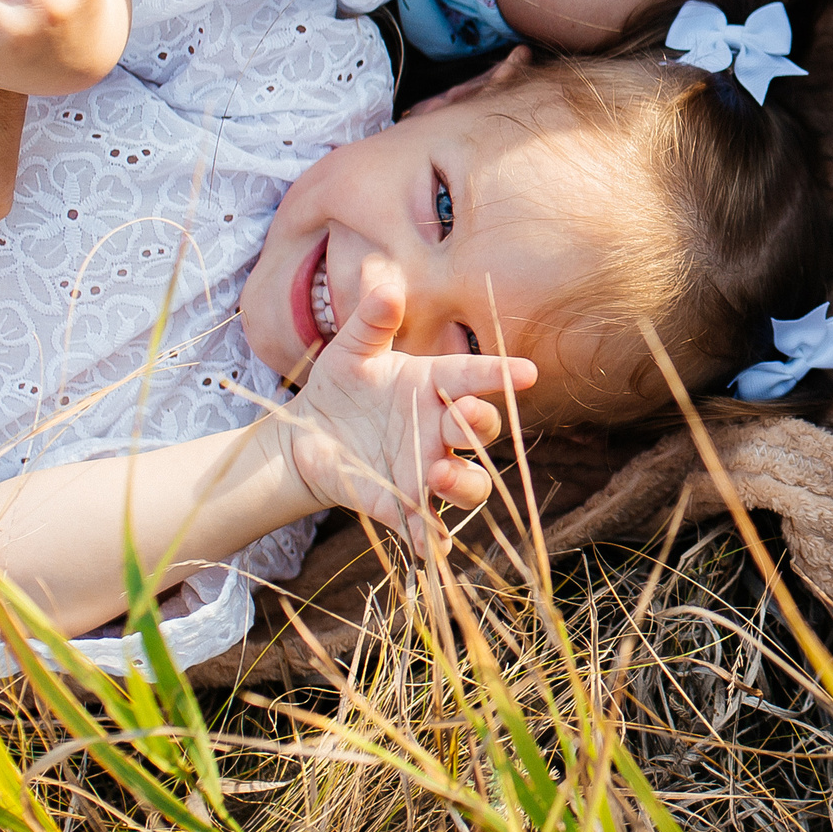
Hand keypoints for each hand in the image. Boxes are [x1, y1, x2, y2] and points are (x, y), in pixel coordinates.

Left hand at [279, 256, 536, 543]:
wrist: (305, 435)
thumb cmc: (340, 385)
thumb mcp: (351, 349)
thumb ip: (371, 320)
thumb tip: (385, 283)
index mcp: (434, 384)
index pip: (475, 376)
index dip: (501, 375)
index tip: (527, 371)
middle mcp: (439, 428)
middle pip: (481, 432)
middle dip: (480, 426)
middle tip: (460, 418)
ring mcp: (425, 468)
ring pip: (468, 483)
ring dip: (464, 482)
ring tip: (437, 475)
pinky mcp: (401, 503)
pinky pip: (424, 526)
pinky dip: (430, 540)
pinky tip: (429, 548)